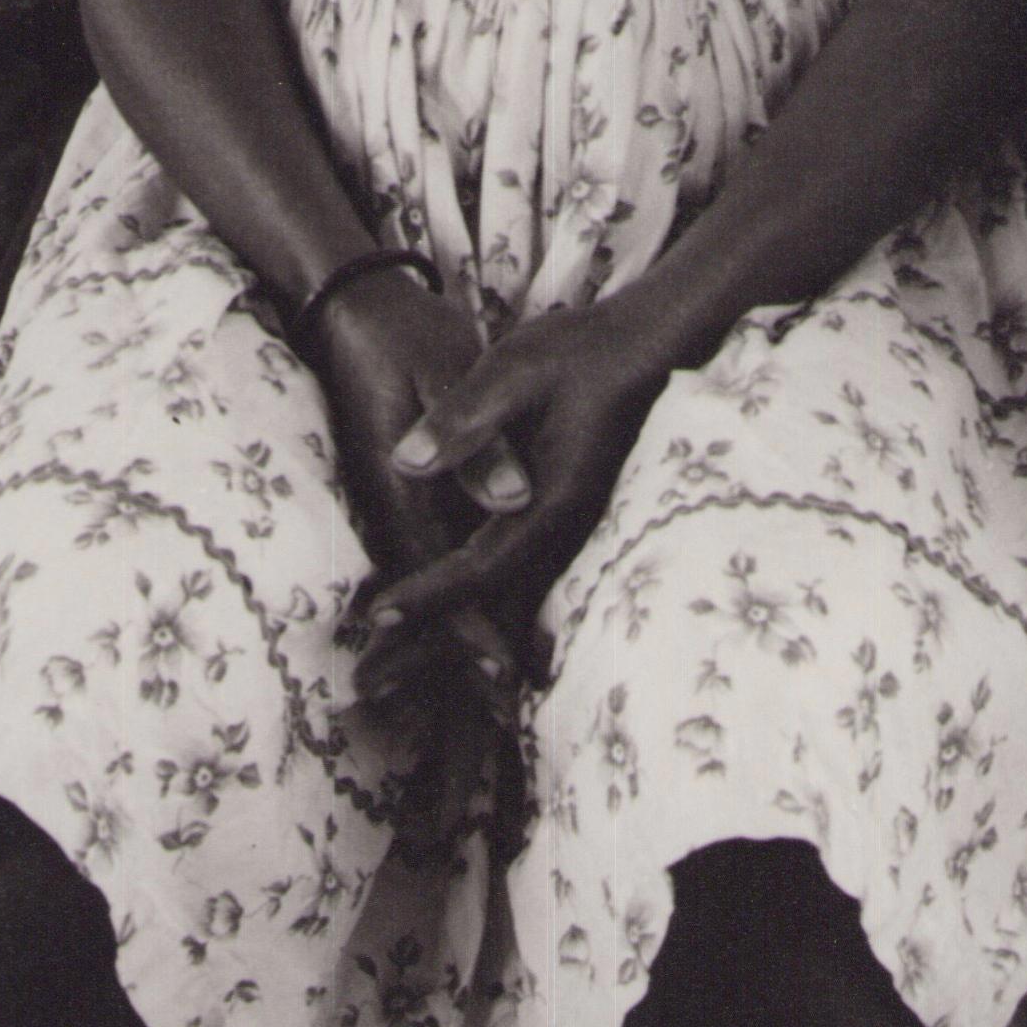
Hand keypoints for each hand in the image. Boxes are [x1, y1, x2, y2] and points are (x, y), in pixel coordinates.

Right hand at [309, 269, 530, 709]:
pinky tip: (480, 613)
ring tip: (497, 681)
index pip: (436, 566)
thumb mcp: (447, 367)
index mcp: (399, 477)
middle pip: (424, 590)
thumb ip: (477, 433)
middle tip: (505, 701)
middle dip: (460, 647)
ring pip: (422, 577)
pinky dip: (450, 590)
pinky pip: (426, 551)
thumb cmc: (405, 329)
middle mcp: (388, 499)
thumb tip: (514, 499)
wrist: (351, 305)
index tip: (500, 669)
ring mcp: (389, 497)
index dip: (468, 623)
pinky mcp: (400, 488)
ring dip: (453, 629)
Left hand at [359, 287, 681, 698]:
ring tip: (400, 664)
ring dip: (461, 630)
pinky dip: (481, 601)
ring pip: (510, 596)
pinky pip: (519, 574)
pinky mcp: (566, 519)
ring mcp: (571, 529)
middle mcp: (565, 530)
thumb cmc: (581, 353)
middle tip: (376, 677)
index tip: (379, 618)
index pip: (480, 565)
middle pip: (496, 602)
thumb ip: (466, 419)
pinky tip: (452, 615)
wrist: (650, 349)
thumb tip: (408, 461)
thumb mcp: (514, 370)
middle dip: (440, 641)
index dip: (429, 595)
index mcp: (551, 500)